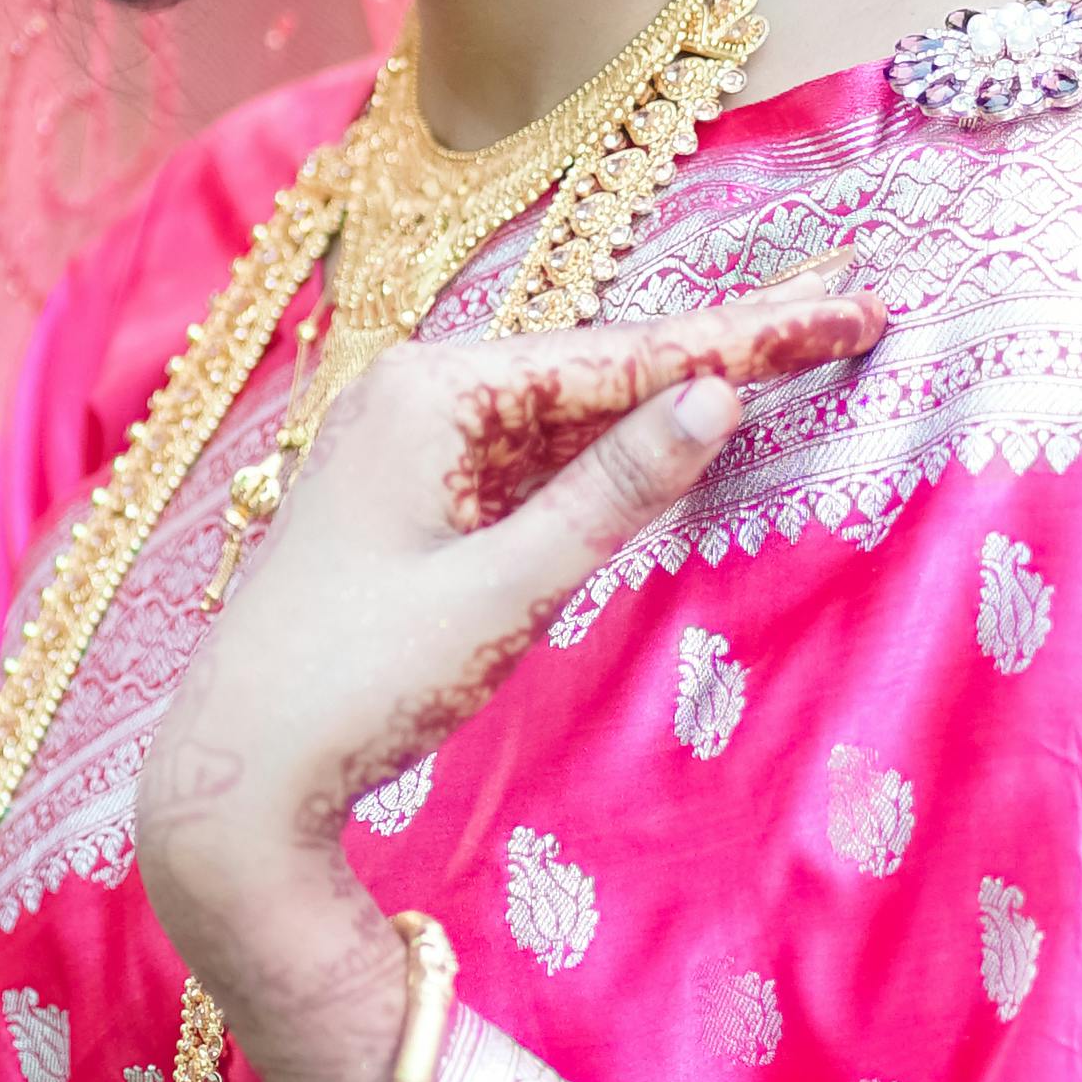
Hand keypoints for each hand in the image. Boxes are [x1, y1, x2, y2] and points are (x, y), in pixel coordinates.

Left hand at [133, 280, 884, 1081]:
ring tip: (794, 355)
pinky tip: (680, 440)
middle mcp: (416, 392)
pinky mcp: (409, 498)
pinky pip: (529, 463)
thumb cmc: (356, 682)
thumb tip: (716, 396)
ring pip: (569, 416)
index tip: (850, 306)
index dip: (749, 335)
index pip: (623, 354)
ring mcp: (408, 443)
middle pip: (602, 369)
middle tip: (849, 314)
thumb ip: (613, 494)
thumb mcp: (506, 591)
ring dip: (672, 405)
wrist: (231, 776)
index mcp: (433, 390)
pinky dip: (605, 460)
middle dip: (725, 351)